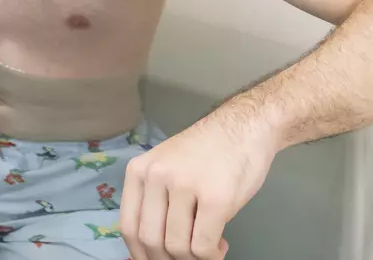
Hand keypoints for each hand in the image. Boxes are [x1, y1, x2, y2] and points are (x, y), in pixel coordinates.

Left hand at [121, 112, 276, 259]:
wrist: (244, 126)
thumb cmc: (207, 153)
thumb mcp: (167, 170)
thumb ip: (153, 202)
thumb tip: (142, 250)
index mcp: (138, 172)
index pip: (128, 227)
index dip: (141, 254)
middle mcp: (156, 177)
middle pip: (150, 241)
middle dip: (167, 259)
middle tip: (187, 258)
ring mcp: (185, 186)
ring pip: (177, 247)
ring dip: (193, 259)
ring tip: (208, 249)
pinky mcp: (216, 198)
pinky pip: (203, 246)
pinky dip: (211, 256)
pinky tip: (221, 245)